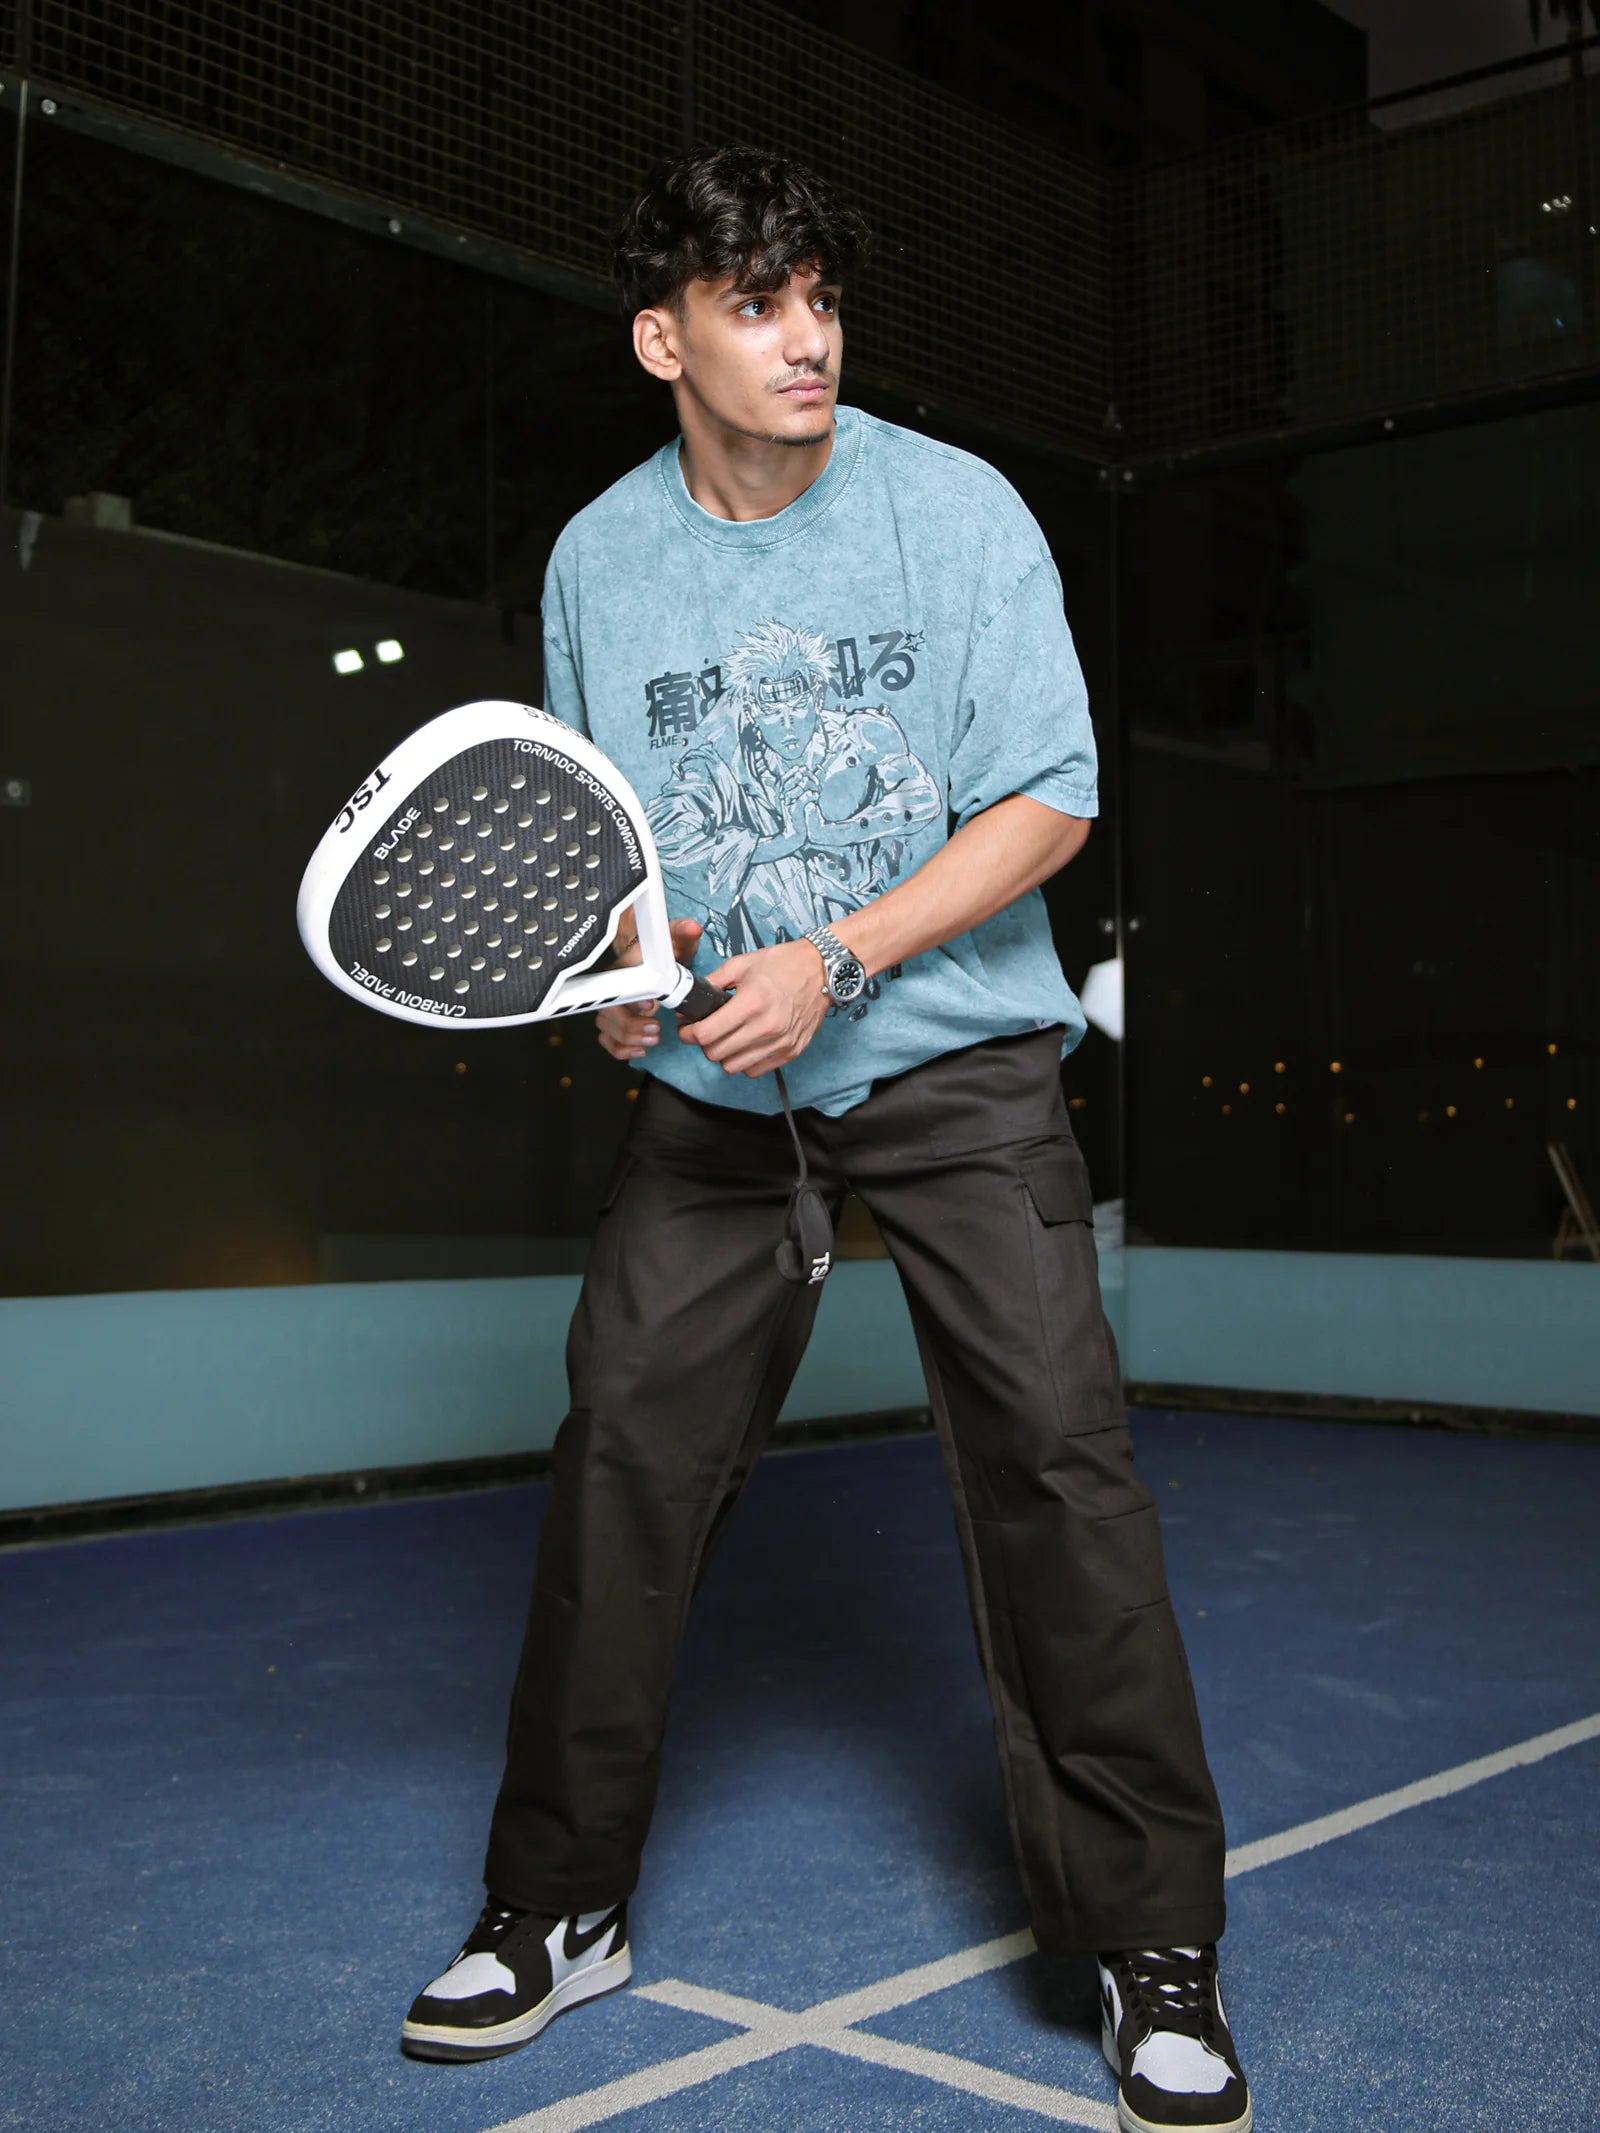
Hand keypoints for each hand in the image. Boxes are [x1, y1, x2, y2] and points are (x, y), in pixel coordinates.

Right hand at [596, 916, 702, 1060]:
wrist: (651, 958)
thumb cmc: (663, 950)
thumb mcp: (675, 939)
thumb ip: (682, 933)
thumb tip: (691, 928)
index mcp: (626, 965)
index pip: (620, 981)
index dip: (632, 996)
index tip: (650, 1005)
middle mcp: (612, 984)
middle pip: (608, 1009)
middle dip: (630, 1024)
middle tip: (655, 1029)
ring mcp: (611, 1003)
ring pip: (605, 1025)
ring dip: (627, 1038)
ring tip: (653, 1039)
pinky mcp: (614, 1019)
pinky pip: (606, 1038)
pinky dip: (619, 1049)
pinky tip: (639, 1050)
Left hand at [677, 938, 828, 1077]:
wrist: (822, 970)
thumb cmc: (784, 964)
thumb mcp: (742, 964)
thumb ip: (713, 982)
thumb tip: (692, 1000)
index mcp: (752, 1002)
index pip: (706, 1034)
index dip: (688, 1033)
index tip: (687, 1029)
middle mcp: (767, 1026)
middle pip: (716, 1054)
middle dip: (703, 1043)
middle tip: (705, 1031)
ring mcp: (781, 1042)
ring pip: (733, 1067)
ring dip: (723, 1055)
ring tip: (727, 1038)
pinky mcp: (791, 1052)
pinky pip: (755, 1070)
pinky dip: (744, 1061)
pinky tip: (746, 1044)